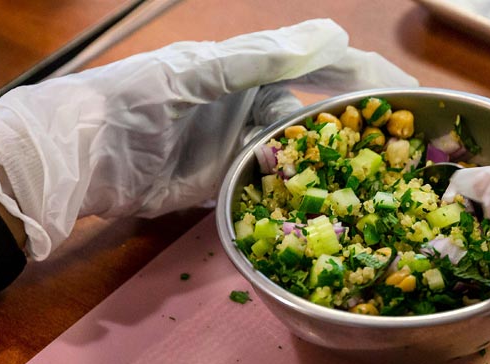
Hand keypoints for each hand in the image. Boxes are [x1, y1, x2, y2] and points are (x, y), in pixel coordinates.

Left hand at [0, 19, 416, 259]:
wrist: (82, 159)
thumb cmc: (133, 101)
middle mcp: (251, 105)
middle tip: (406, 146)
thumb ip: (261, 58)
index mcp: (247, 68)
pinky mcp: (226, 182)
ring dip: (332, 165)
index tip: (407, 92)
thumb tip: (334, 33)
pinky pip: (272, 185)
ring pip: (299, 152)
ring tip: (377, 181)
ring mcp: (239, 146)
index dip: (363, 75)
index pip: (319, 67)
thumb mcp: (197, 73)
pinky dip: (295, 192)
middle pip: (317, 113)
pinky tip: (325, 204)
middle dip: (359, 125)